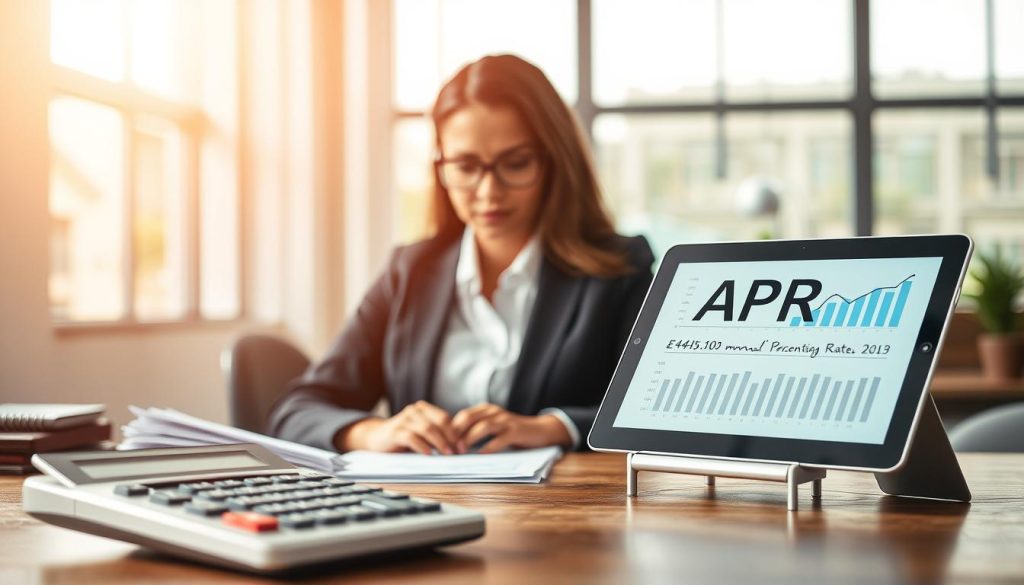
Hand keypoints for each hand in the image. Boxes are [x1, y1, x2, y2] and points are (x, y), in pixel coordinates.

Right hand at [335, 401, 458, 453]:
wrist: (376, 438)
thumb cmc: (403, 438)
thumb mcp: (421, 433)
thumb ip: (437, 435)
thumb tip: (458, 447)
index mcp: (423, 409)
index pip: (445, 418)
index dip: (456, 433)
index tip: (463, 447)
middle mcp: (414, 411)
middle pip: (438, 423)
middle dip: (451, 438)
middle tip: (458, 452)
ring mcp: (404, 420)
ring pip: (427, 429)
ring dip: (439, 443)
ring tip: (447, 454)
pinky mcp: (395, 431)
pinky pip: (412, 437)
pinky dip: (422, 446)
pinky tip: (428, 455)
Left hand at [451, 404, 571, 453]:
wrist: (540, 430)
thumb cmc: (512, 431)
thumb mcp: (492, 426)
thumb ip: (476, 430)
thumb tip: (454, 443)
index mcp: (485, 410)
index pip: (462, 415)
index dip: (451, 429)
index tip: (443, 443)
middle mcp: (493, 412)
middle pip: (468, 418)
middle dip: (456, 433)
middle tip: (449, 448)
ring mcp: (505, 421)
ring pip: (482, 426)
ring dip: (469, 439)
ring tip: (461, 451)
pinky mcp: (516, 431)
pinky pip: (500, 438)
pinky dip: (489, 447)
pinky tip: (481, 455)